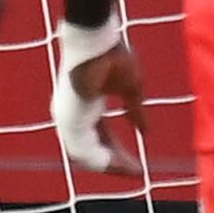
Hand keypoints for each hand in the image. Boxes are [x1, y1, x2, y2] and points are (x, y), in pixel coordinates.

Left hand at [51, 23, 140, 169]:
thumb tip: (145, 132)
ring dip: (111, 166)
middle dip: (117, 163)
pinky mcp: (69, 119)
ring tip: (133, 172)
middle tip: (138, 172)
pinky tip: (121, 166)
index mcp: (87, 107)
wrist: (97, 40)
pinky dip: (102, 160)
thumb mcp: (132, 89)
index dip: (121, 153)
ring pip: (87, 155)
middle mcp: (74, 116)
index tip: (140, 165)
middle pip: (95, 149)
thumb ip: (136, 112)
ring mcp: (69, 118)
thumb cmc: (112, 56)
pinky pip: (83, 150)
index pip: (103, 138)